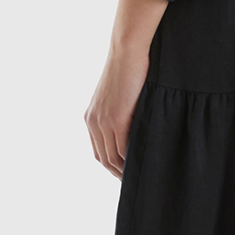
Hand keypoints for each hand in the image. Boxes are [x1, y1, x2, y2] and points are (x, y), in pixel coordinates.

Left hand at [85, 45, 150, 177]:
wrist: (128, 51)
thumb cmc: (129, 69)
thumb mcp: (119, 96)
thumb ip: (120, 115)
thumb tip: (133, 132)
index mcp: (91, 117)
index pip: (99, 151)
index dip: (111, 166)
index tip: (125, 174)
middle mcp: (93, 121)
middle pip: (103, 158)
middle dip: (118, 173)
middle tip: (135, 183)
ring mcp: (104, 121)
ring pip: (112, 157)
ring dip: (125, 170)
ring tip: (141, 177)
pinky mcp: (117, 119)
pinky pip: (123, 148)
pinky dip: (131, 159)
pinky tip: (143, 164)